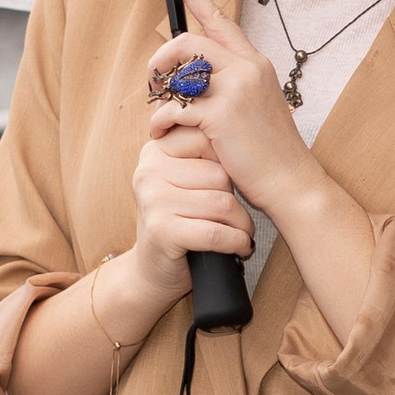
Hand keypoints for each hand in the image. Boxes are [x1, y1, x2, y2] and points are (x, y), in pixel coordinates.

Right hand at [114, 108, 253, 310]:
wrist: (153, 271)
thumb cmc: (181, 222)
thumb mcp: (188, 182)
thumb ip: (206, 155)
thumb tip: (244, 124)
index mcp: (156, 151)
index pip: (209, 140)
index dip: (230, 165)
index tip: (231, 186)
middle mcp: (149, 171)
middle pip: (220, 174)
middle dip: (238, 200)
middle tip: (238, 218)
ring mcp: (153, 200)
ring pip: (222, 203)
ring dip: (241, 225)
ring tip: (240, 233)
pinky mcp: (161, 230)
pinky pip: (216, 231)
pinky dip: (236, 242)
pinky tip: (239, 247)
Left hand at [145, 0, 320, 222]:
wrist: (291, 181)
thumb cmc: (268, 152)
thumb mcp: (255, 108)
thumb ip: (230, 87)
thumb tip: (191, 81)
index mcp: (255, 64)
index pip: (221, 22)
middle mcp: (248, 68)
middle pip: (188, 42)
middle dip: (161, 59)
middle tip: (153, 84)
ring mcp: (236, 89)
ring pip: (179, 71)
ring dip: (158, 94)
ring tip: (158, 118)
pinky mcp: (222, 114)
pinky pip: (175, 107)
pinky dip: (160, 122)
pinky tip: (161, 135)